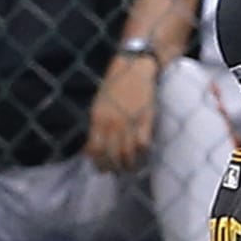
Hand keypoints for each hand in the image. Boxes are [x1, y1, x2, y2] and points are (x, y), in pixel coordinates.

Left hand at [86, 55, 158, 173]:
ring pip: (128, 154)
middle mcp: (112, 122)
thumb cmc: (115, 86)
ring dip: (130, 165)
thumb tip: (94, 146)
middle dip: (114, 168)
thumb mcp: (99, 105)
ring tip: (132, 169)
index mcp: (97, 118)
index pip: (94, 149)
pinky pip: (143, 145)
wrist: (134, 68)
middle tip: (118, 172)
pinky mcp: (146, 120)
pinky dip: (143, 154)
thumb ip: (97, 125)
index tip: (102, 169)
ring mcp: (129, 122)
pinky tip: (144, 156)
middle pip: (111, 155)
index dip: (98, 163)